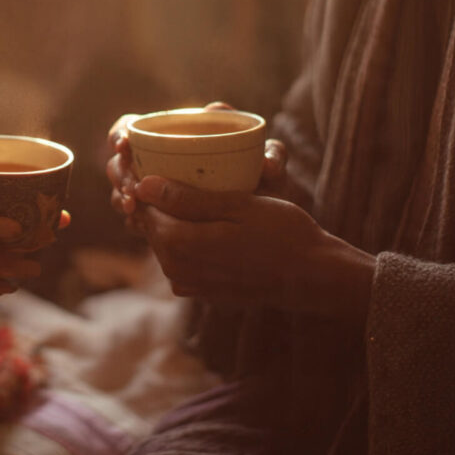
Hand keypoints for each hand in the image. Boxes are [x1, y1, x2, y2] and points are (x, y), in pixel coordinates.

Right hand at [105, 103, 287, 231]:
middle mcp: (157, 163)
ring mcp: (154, 194)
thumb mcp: (270, 167)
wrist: (270, 225)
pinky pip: (136, 219)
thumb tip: (268, 162)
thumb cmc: (265, 185)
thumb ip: (274, 155)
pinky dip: (135, 221)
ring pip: (123, 192)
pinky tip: (142, 227)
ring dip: (122, 198)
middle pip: (119, 163)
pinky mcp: (157, 220)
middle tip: (132, 188)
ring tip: (133, 208)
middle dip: (120, 174)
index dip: (119, 135)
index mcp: (175, 136)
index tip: (124, 146)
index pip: (131, 127)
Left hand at [133, 175, 374, 323]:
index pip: (142, 208)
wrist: (312, 277)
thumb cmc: (281, 233)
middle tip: (169, 171)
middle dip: (153, 201)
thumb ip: (186, 199)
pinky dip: (183, 240)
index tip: (151, 162)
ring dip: (169, 220)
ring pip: (163, 244)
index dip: (142, 183)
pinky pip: (179, 260)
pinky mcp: (201, 292)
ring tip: (186, 193)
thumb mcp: (237, 206)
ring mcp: (189, 285)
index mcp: (180, 244)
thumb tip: (142, 185)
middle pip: (150, 227)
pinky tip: (202, 223)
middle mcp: (177, 270)